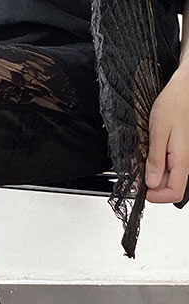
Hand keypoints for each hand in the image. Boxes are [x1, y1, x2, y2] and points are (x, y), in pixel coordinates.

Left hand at [145, 66, 188, 203]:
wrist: (183, 89)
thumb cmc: (174, 104)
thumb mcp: (158, 132)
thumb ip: (155, 160)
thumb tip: (151, 183)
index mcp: (182, 158)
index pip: (174, 192)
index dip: (157, 197)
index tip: (143, 190)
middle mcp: (185, 161)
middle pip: (171, 188)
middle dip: (153, 187)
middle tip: (138, 175)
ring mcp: (182, 158)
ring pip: (169, 180)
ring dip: (154, 177)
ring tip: (143, 163)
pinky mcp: (179, 154)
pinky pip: (169, 168)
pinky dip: (157, 168)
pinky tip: (149, 158)